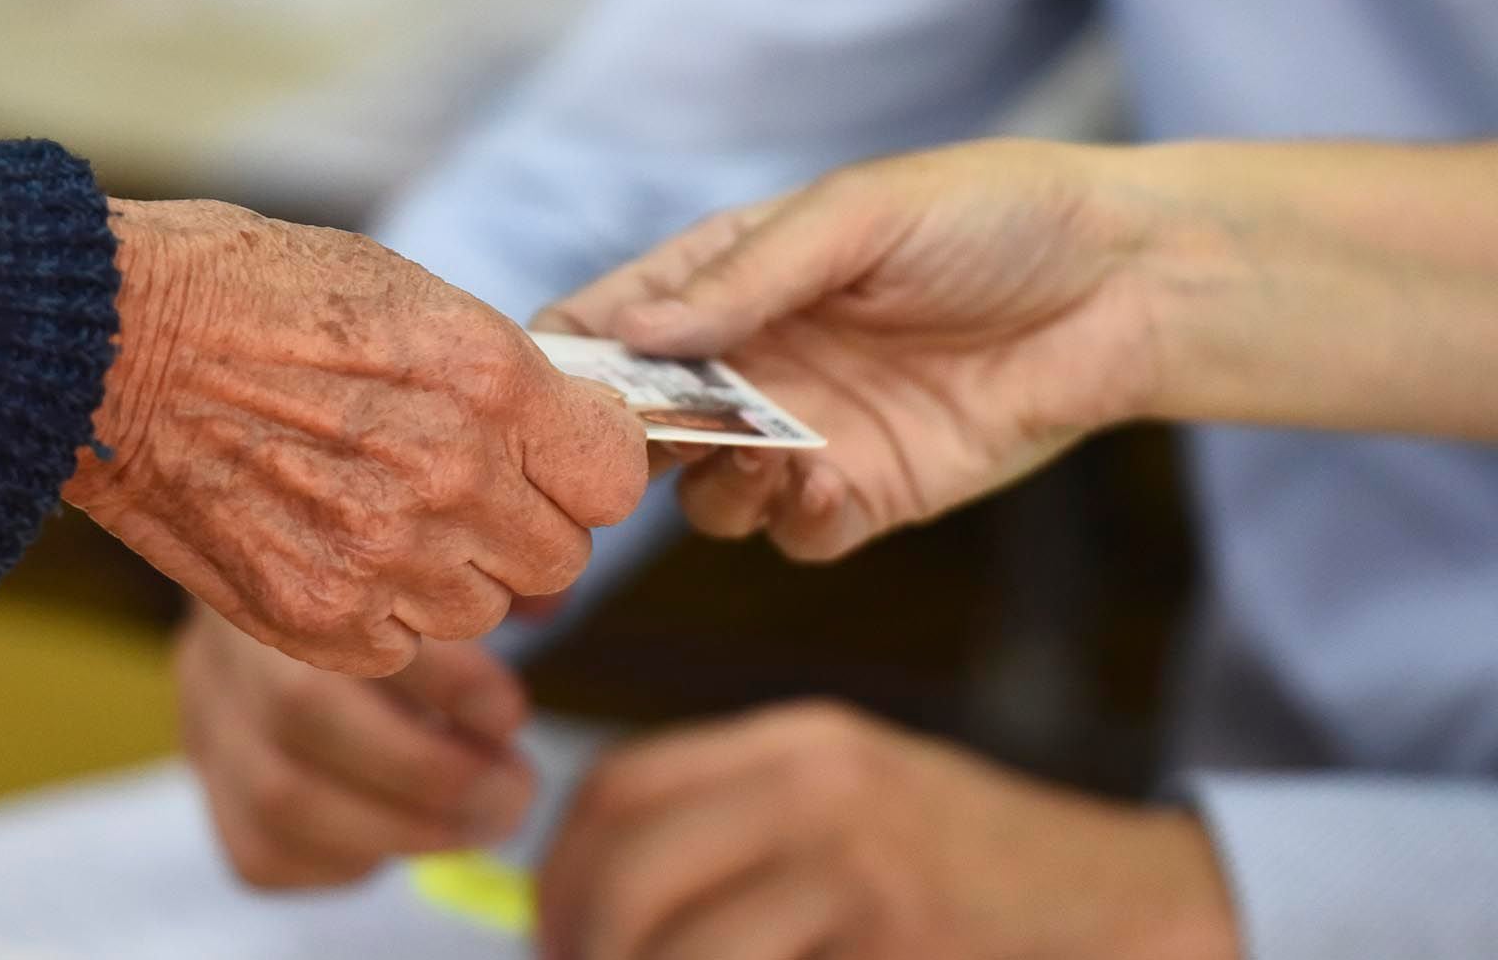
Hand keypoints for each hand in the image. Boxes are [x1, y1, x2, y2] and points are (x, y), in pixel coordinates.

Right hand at [65, 199, 647, 675]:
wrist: (105, 342)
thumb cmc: (251, 296)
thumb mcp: (407, 294)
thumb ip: (503, 381)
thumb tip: (563, 443)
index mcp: (490, 381)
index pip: (616, 476)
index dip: (586, 469)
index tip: (552, 460)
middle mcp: (453, 477)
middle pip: (558, 559)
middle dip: (519, 528)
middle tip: (450, 488)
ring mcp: (384, 558)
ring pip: (482, 611)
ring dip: (447, 574)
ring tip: (368, 508)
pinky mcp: (319, 620)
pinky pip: (400, 647)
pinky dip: (376, 615)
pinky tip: (322, 546)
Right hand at [175, 600, 535, 887]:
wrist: (278, 585)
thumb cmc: (381, 574)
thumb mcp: (433, 554)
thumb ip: (491, 574)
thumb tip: (553, 603)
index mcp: (286, 566)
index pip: (349, 624)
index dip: (441, 680)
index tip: (509, 712)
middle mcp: (227, 641)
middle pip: (303, 713)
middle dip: (430, 772)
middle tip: (514, 788)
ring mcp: (206, 719)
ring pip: (281, 801)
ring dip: (405, 829)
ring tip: (484, 817)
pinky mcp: (208, 784)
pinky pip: (261, 853)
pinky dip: (346, 861)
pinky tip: (407, 832)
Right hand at [536, 140, 1175, 561]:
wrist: (1127, 284)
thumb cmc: (992, 216)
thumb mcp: (859, 215)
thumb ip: (744, 277)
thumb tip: (633, 334)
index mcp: (729, 278)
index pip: (608, 323)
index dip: (566, 360)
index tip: (548, 393)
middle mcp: (752, 362)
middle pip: (641, 425)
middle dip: (625, 445)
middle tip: (638, 447)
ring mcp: (805, 433)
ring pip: (706, 495)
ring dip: (713, 487)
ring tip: (761, 456)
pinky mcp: (866, 493)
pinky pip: (793, 533)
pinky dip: (789, 519)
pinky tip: (824, 481)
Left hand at [539, 700, 1238, 959]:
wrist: (1130, 904)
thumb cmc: (974, 874)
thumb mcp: (855, 811)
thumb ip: (744, 831)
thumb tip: (601, 905)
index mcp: (799, 745)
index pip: (622, 781)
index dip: (561, 868)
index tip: (554, 932)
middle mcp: (822, 787)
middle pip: (633, 861)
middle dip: (584, 941)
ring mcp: (865, 865)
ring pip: (684, 945)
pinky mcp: (900, 938)